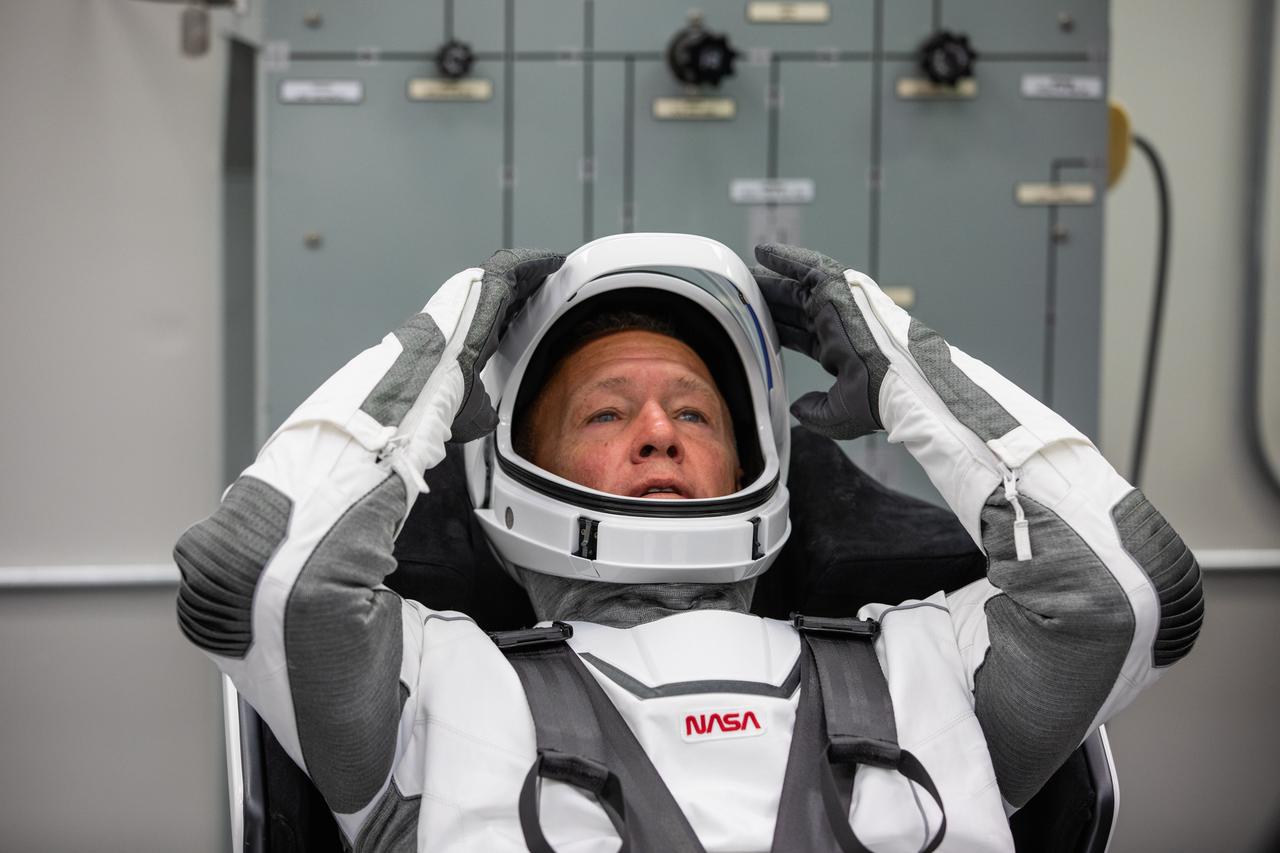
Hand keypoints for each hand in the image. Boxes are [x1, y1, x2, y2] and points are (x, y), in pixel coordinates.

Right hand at [451, 248, 565, 441]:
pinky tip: (555, 260)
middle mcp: (468, 311)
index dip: (512, 315)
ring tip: (554, 266)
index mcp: (465, 339)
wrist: (427, 377)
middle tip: (548, 283)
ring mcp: (476, 294)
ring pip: (509, 274)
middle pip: (503, 293)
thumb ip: (482, 409)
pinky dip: (537, 261)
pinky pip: (517, 265)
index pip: (492, 320)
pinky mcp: (487, 284)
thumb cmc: (439, 396)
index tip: (529, 314)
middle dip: (526, 288)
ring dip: (532, 271)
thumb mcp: (468, 407)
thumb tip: (490, 421)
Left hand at [751, 244, 889, 440]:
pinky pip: (807, 267)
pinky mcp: (838, 289)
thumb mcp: (838, 414)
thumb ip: (814, 411)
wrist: (898, 381)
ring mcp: (838, 306)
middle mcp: (838, 326)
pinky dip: (785, 259)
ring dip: (773, 279)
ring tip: (749, 272)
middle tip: (748, 292)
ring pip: (797, 288)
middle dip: (772, 301)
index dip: (780, 328)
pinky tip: (764, 253)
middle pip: (796, 309)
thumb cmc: (879, 399)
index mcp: (840, 352)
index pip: (802, 336)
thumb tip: (797, 407)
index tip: (761, 324)